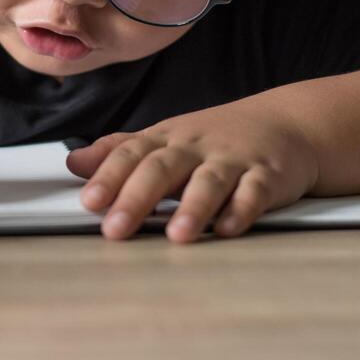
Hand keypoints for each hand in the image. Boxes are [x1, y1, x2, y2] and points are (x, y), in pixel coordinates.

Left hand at [65, 105, 319, 242]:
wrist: (286, 123)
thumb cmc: (215, 139)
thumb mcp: (166, 139)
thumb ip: (120, 152)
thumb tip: (73, 163)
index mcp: (168, 139)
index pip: (132, 153)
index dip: (109, 176)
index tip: (89, 201)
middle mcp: (197, 147)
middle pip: (163, 168)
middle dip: (137, 197)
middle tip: (115, 229)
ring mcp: (234, 160)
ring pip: (210, 181)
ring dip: (192, 207)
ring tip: (176, 235)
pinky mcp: (268, 176)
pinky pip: (255, 192)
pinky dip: (242, 210)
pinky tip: (228, 229)